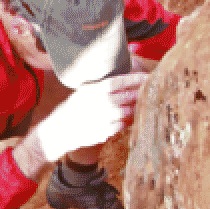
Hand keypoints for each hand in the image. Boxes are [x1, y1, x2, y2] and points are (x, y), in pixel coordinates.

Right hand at [34, 72, 148, 162]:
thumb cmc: (70, 110)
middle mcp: (100, 103)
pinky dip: (127, 120)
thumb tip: (120, 82)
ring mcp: (103, 118)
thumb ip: (99, 87)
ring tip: (142, 103)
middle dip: (140, 92)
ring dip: (136, 107)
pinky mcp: (105, 131)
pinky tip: (128, 118)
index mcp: (94, 90)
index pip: (120, 81)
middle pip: (128, 96)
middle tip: (150, 89)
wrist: (59, 131)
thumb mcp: (82, 93)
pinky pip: (122, 124)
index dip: (135, 79)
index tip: (147, 76)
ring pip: (128, 111)